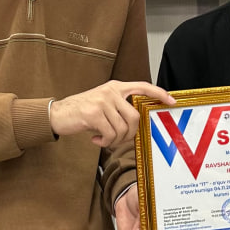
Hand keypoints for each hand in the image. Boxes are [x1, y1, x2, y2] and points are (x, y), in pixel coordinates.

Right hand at [50, 81, 174, 147]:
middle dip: (130, 134)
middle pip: (134, 117)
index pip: (143, 86)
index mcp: (116, 87)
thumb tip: (138, 124)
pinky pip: (110, 134)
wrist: (57, 114)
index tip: (171, 101)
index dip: (159, 93)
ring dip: (115, 140)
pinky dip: (106, 142)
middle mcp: (111, 91)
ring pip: (123, 128)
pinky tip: (96, 140)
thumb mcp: (104, 104)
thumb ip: (120, 108)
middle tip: (119, 140)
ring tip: (104, 139)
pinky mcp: (93, 113)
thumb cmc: (83, 112)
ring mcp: (102, 100)